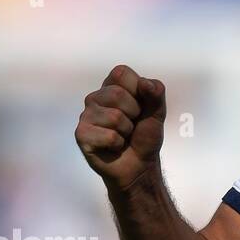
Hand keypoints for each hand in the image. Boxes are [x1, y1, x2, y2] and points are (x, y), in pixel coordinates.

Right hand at [75, 64, 165, 192]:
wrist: (138, 166)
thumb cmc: (144, 137)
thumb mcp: (157, 113)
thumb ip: (156, 94)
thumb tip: (146, 83)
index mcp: (111, 86)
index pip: (121, 72)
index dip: (137, 91)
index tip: (140, 107)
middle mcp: (95, 98)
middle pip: (116, 94)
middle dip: (133, 114)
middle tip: (131, 126)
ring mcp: (86, 116)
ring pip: (114, 117)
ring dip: (126, 131)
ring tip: (122, 137)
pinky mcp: (81, 134)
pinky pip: (109, 136)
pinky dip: (118, 144)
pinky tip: (113, 147)